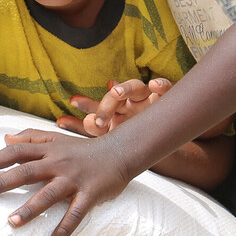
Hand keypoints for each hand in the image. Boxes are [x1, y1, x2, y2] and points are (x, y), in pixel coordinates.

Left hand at [0, 129, 134, 235]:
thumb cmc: (83, 149)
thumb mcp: (56, 138)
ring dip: (30, 209)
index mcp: (48, 150)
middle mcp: (59, 163)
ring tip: (12, 222)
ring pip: (48, 195)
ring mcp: (74, 179)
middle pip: (27, 172)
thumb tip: (5, 138)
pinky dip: (65, 228)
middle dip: (4, 182)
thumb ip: (30, 138)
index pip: (18, 152)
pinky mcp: (90, 194)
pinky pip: (75, 213)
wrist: (120, 152)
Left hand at [57, 78, 172, 136]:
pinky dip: (161, 84)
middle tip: (99, 121)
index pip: (97, 106)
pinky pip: (166, 87)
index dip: (85, 106)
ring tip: (117, 91)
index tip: (72, 105)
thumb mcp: (113, 139)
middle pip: (115, 96)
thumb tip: (67, 121)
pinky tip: (155, 85)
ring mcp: (146, 101)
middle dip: (105, 106)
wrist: (168, 151)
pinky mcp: (165, 101)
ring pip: (136, 87)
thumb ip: (92, 130)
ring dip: (125, 88)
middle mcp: (129, 104)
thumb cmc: (137, 140)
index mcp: (114, 113)